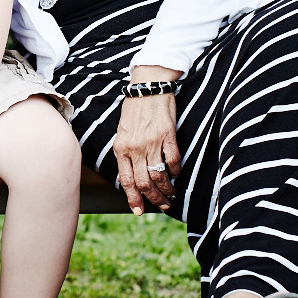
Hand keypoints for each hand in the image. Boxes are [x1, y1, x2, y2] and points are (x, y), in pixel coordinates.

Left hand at [112, 92, 180, 214]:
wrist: (147, 87)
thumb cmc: (134, 110)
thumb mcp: (122, 133)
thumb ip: (125, 155)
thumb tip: (129, 178)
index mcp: (121, 148)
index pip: (126, 181)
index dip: (133, 199)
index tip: (139, 210)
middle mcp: (135, 148)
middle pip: (144, 182)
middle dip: (154, 198)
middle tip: (163, 205)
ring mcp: (152, 142)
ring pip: (160, 175)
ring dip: (167, 189)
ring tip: (172, 195)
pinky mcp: (168, 135)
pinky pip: (173, 161)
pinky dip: (176, 171)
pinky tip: (177, 174)